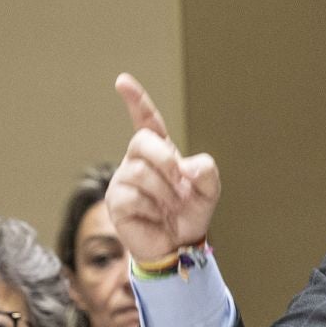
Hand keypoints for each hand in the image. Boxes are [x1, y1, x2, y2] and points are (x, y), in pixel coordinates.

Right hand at [108, 73, 220, 263]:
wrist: (180, 245)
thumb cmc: (190, 214)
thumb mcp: (209, 190)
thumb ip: (207, 171)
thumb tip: (187, 167)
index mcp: (159, 152)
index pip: (146, 121)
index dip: (136, 101)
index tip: (122, 81)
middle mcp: (137, 162)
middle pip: (141, 142)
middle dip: (165, 160)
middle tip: (179, 182)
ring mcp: (123, 181)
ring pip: (140, 172)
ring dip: (163, 191)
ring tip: (169, 206)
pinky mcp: (116, 202)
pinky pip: (131, 196)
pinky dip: (150, 207)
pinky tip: (154, 216)